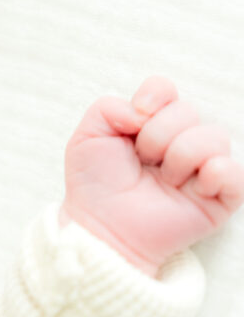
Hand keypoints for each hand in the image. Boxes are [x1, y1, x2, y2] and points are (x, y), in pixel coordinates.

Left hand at [61, 76, 243, 276]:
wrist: (102, 226)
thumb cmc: (95, 184)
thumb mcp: (87, 136)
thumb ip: (108, 106)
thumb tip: (144, 109)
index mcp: (151, 123)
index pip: (165, 89)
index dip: (153, 96)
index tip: (134, 118)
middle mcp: (181, 140)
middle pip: (188, 110)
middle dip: (157, 135)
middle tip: (142, 160)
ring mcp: (204, 167)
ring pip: (214, 136)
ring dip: (179, 156)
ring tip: (163, 179)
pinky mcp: (221, 197)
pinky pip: (236, 173)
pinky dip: (216, 173)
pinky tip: (191, 185)